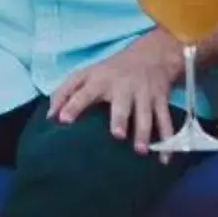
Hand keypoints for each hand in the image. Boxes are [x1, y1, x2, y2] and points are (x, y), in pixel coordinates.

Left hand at [49, 33, 184, 153]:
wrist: (151, 55)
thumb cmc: (110, 71)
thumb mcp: (86, 74)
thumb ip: (64, 92)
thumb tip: (49, 116)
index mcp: (100, 80)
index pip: (84, 92)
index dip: (73, 105)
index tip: (63, 120)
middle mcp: (123, 87)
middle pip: (122, 104)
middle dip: (120, 119)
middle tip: (117, 135)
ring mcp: (144, 94)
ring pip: (146, 114)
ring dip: (144, 133)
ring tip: (140, 151)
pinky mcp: (161, 100)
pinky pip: (165, 121)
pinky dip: (168, 141)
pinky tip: (164, 161)